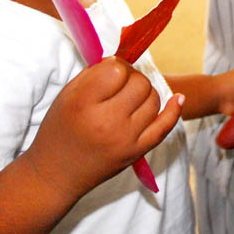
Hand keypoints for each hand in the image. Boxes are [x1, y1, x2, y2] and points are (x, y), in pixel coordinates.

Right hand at [25, 57, 182, 199]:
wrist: (55, 174)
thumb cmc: (58, 130)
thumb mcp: (66, 96)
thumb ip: (93, 74)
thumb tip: (121, 59)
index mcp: (84, 104)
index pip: (116, 69)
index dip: (115, 66)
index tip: (108, 72)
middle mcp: (107, 121)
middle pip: (140, 82)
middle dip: (132, 78)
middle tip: (119, 85)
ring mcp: (125, 138)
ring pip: (154, 99)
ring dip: (145, 92)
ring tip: (129, 98)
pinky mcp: (137, 152)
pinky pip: (165, 127)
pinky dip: (174, 110)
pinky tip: (178, 98)